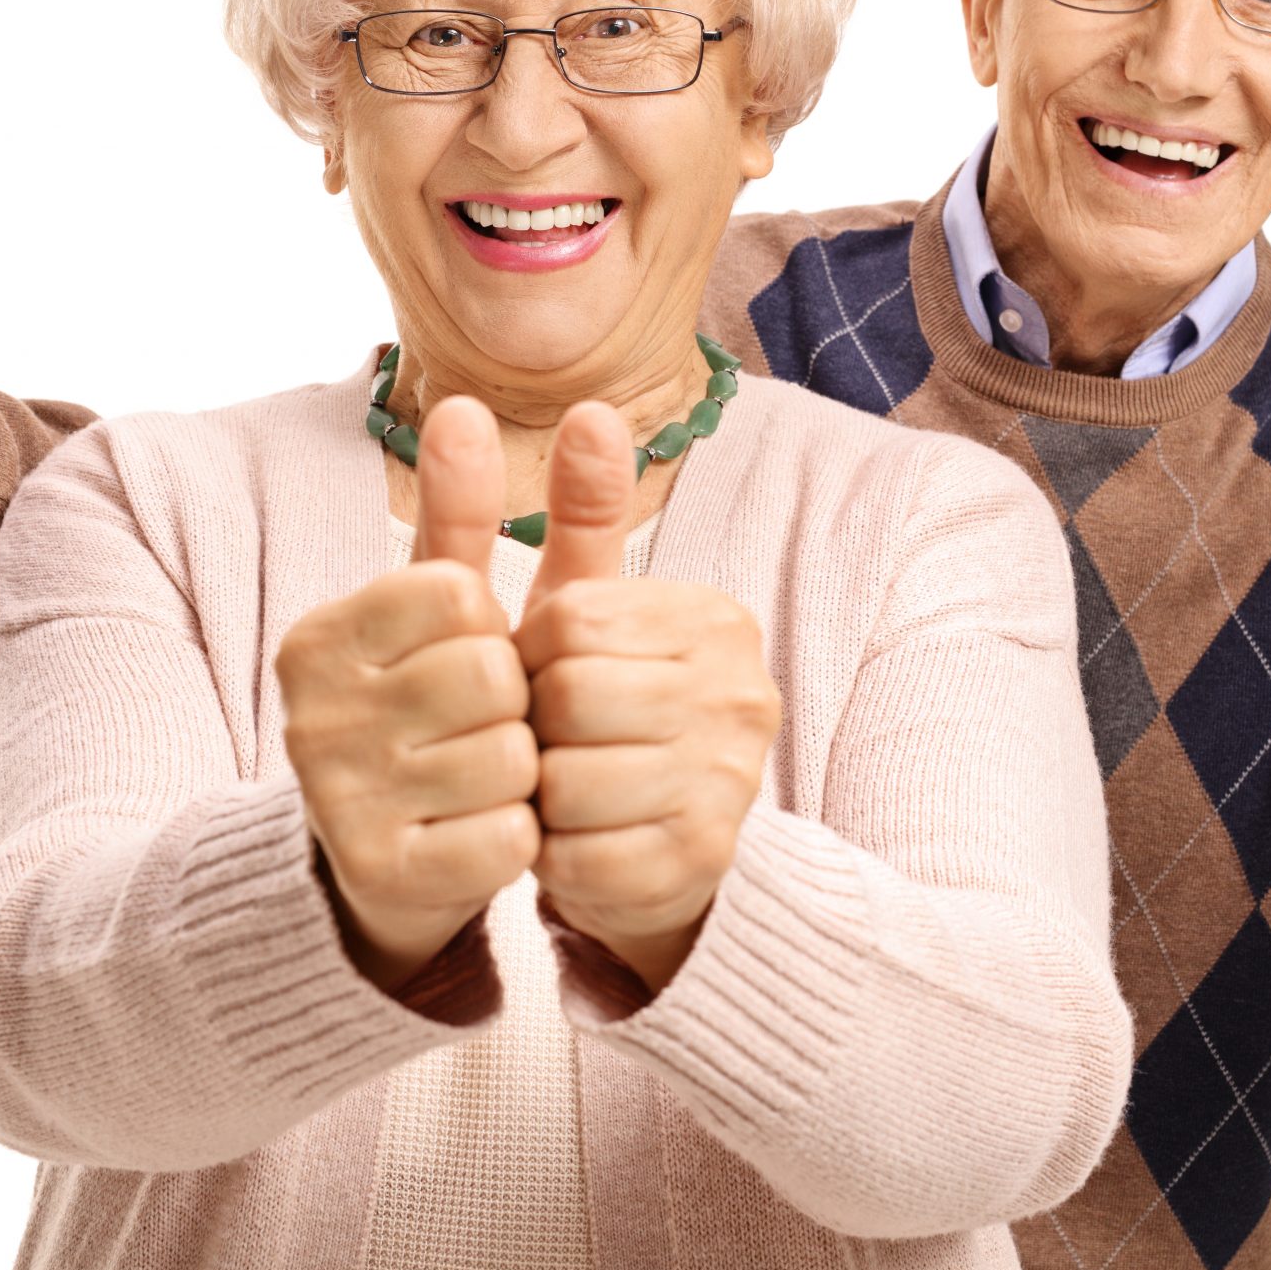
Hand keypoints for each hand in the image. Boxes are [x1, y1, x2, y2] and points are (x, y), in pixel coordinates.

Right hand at [276, 397, 539, 990]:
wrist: (377, 867)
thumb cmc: (426, 716)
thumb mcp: (444, 611)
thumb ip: (458, 509)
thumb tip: (465, 401)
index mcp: (322, 636)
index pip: (460, 592)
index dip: (490, 629)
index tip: (465, 659)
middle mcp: (313, 712)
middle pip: (493, 674)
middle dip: (514, 703)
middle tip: (477, 729)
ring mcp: (340, 798)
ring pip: (510, 756)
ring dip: (519, 773)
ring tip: (476, 783)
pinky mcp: (381, 874)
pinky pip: (510, 837)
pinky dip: (517, 837)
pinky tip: (479, 834)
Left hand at [514, 405, 777, 991]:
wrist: (664, 851)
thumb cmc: (609, 717)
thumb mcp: (590, 613)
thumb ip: (585, 513)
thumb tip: (588, 407)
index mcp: (716, 621)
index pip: (568, 619)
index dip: (530, 656)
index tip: (547, 679)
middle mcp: (741, 694)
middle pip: (565, 697)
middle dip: (533, 728)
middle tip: (550, 744)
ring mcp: (731, 781)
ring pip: (566, 782)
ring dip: (541, 798)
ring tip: (565, 792)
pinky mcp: (704, 862)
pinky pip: (578, 857)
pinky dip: (557, 858)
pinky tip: (579, 843)